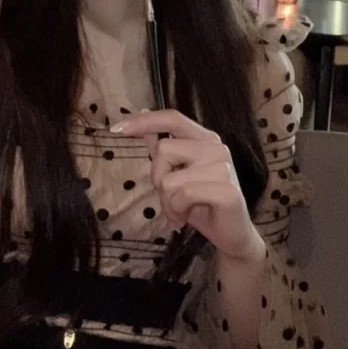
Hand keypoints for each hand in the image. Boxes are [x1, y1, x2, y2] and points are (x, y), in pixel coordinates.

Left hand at [111, 110, 264, 262]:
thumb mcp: (177, 173)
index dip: (144, 121)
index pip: (173, 118)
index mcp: (206, 139)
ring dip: (167, 202)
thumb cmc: (202, 204)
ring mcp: (224, 167)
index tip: (115, 129)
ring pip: (169, 178)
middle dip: (158, 179)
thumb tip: (143, 112)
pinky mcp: (226, 190)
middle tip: (172, 198)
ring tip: (180, 211)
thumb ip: (162, 145)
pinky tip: (185, 219)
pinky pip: (183, 194)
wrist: (232, 236)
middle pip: (163, 149)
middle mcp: (216, 148)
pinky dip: (177, 211)